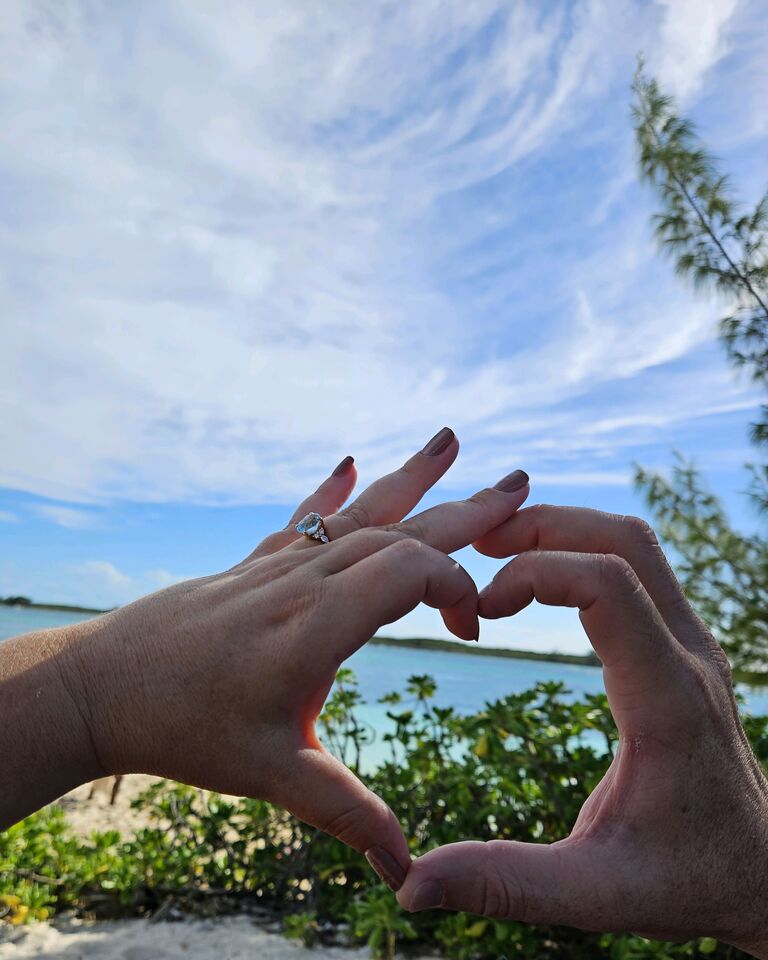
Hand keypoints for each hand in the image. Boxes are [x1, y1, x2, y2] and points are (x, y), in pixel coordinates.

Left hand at [51, 430, 529, 888]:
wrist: (100, 686)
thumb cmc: (182, 729)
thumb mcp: (268, 774)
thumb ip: (344, 812)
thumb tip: (406, 869)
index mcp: (313, 627)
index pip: (406, 570)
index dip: (455, 587)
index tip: (472, 626)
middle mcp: (300, 582)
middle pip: (396, 528)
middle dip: (465, 510)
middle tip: (521, 483)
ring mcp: (276, 566)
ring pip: (357, 512)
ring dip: (411, 479)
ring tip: (450, 439)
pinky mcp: (254, 566)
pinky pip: (305, 519)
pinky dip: (333, 490)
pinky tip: (349, 462)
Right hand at [396, 505, 767, 954]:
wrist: (762, 873)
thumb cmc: (685, 880)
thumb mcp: (596, 894)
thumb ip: (506, 884)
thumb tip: (410, 886)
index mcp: (667, 698)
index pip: (608, 586)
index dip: (534, 574)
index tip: (481, 609)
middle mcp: (690, 654)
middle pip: (625, 540)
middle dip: (545, 526)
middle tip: (475, 543)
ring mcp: (692, 644)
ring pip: (635, 544)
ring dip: (565, 531)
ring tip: (496, 552)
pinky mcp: (683, 647)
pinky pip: (636, 569)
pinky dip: (582, 551)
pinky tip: (537, 578)